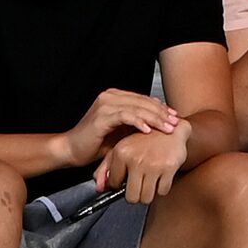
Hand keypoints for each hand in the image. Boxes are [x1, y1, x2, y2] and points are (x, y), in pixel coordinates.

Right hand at [55, 89, 178, 168]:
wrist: (72, 150)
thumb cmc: (97, 143)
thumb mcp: (123, 131)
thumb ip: (138, 123)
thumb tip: (163, 122)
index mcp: (115, 97)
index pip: (144, 99)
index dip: (161, 108)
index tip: (175, 117)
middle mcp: (110, 97)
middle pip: (143, 102)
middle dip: (162, 113)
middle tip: (175, 123)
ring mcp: (105, 105)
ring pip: (137, 108)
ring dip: (155, 118)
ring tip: (167, 128)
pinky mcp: (101, 116)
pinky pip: (125, 116)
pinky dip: (139, 122)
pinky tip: (148, 131)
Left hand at [95, 119, 189, 202]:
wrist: (172, 128)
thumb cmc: (146, 139)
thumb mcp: (122, 148)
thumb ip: (106, 168)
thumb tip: (100, 188)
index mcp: (121, 153)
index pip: (114, 183)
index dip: (119, 185)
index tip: (125, 182)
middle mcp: (135, 159)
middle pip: (131, 197)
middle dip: (135, 196)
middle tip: (138, 189)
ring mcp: (152, 165)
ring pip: (146, 197)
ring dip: (147, 195)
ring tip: (148, 185)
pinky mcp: (169, 168)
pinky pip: (162, 191)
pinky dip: (161, 189)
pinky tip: (160, 180)